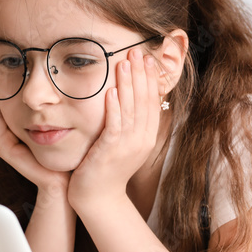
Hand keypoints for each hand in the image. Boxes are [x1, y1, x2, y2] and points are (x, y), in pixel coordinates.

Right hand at [0, 77, 69, 192]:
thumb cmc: (71, 155)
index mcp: (27, 128)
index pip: (16, 101)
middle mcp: (15, 134)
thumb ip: (66, 109)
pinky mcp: (8, 150)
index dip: (13, 82)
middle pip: (4, 104)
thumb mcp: (69, 125)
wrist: (66, 182)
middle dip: (0, 84)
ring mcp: (9, 142)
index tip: (13, 61)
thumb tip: (72, 84)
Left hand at [68, 46, 161, 212]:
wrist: (98, 199)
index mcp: (146, 136)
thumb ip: (128, 123)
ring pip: (131, 109)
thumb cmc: (106, 170)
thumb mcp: (123, 143)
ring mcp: (127, 146)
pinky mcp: (111, 151)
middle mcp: (141, 140)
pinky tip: (112, 90)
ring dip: (129, 84)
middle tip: (138, 52)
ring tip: (125, 62)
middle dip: (141, 74)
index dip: (150, 79)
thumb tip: (128, 97)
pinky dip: (115, 107)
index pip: (152, 102)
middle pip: (145, 101)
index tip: (147, 58)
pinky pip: (115, 125)